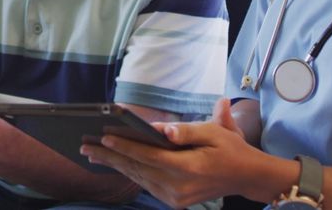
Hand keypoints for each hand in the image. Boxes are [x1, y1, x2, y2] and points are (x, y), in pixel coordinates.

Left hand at [80, 98, 264, 207]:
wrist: (246, 176)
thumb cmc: (230, 148)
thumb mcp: (214, 132)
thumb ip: (185, 131)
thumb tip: (160, 129)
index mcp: (189, 168)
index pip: (149, 156)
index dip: (124, 145)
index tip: (103, 136)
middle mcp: (179, 187)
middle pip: (138, 169)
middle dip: (110, 156)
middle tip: (85, 146)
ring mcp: (176, 198)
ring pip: (139, 178)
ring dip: (115, 165)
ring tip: (92, 154)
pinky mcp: (174, 202)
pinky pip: (146, 185)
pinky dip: (130, 173)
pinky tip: (115, 163)